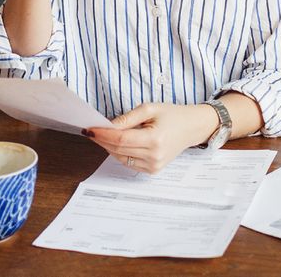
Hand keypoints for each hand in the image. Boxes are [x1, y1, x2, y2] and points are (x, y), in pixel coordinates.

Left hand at [84, 103, 218, 173]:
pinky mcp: (153, 170)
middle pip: (118, 149)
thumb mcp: (150, 109)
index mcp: (155, 139)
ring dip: (108, 147)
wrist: (191, 128)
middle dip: (102, 140)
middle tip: (91, 131)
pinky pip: (128, 162)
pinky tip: (117, 143)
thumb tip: (108, 126)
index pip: (120, 139)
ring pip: (120, 158)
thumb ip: (128, 118)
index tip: (89, 129)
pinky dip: (119, 153)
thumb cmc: (172, 115)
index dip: (102, 134)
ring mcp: (154, 165)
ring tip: (103, 135)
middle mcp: (154, 156)